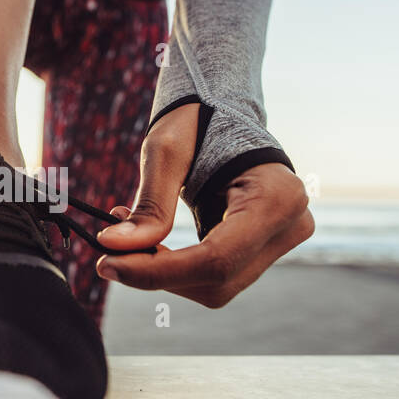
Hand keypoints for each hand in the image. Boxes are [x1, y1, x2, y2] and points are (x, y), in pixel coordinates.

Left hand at [94, 103, 313, 306]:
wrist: (224, 111)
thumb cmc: (199, 121)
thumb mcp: (167, 152)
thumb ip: (149, 205)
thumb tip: (116, 247)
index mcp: (278, 198)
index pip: (216, 258)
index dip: (159, 271)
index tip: (108, 264)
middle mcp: (291, 226)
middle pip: (217, 280)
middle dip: (159, 274)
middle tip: (110, 253)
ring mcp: (282, 241)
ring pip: (216, 286)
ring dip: (165, 273)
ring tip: (128, 239)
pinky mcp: (263, 249)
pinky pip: (216, 275)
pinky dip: (177, 266)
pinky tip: (151, 241)